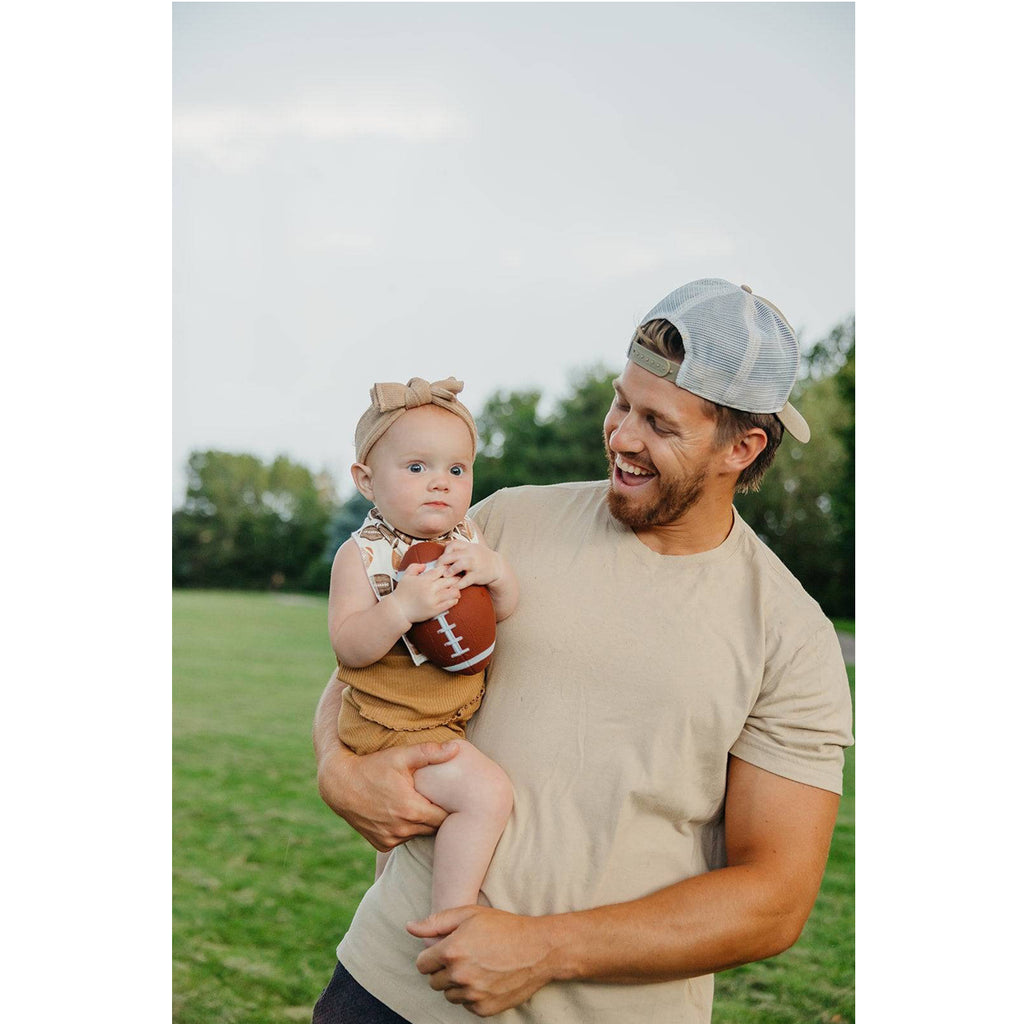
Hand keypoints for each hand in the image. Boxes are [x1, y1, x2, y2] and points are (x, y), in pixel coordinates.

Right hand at [317, 741, 458, 851]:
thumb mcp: (400, 756)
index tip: (451, 795)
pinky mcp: (381, 844)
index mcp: (411, 810)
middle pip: (434, 827)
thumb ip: (430, 753)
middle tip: (440, 799)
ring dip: (422, 823)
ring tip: (421, 804)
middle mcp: (401, 829)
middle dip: (438, 815)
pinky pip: (403, 839)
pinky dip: (405, 829)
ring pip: (419, 834)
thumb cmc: (373, 766)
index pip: (445, 816)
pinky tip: (403, 814)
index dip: (450, 806)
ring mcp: (390, 839)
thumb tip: (457, 749)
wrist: (340, 784)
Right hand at [393, 563, 460, 623]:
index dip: (447, 569)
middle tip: (458, 578)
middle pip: (449, 580)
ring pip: (452, 592)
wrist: (398, 610)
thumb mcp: (406, 576)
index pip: (440, 570)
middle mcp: (430, 589)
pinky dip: (454, 600)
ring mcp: (433, 600)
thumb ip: (414, 567)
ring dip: (457, 589)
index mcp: (424, 579)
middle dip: (455, 578)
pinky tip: (454, 598)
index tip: (450, 569)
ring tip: (457, 589)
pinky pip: (449, 604)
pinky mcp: (435, 610)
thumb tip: (424, 566)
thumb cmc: (401, 594)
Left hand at [408, 906, 558, 1016]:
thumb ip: (436, 921)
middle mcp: (459, 975)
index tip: (445, 951)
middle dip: (443, 970)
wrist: (538, 949)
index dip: (431, 957)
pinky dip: (472, 995)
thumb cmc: (503, 927)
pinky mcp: (484, 1009)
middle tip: (464, 957)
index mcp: (451, 950)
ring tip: (477, 966)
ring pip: (449, 995)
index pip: (422, 964)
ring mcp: (472, 994)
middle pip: (434, 982)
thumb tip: (410, 927)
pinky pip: (466, 1005)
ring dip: (457, 984)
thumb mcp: (469, 914)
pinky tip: (486, 978)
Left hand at [437, 540, 505, 589]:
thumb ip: (460, 546)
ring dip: (450, 570)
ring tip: (445, 575)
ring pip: (460, 565)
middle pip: (453, 555)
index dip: (445, 551)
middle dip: (442, 562)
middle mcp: (471, 554)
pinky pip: (466, 580)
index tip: (442, 559)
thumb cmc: (482, 557)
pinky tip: (453, 586)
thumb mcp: (472, 548)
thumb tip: (445, 544)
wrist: (497, 566)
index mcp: (468, 546)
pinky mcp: (477, 575)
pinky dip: (459, 584)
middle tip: (437, 568)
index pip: (453, 544)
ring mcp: (475, 564)